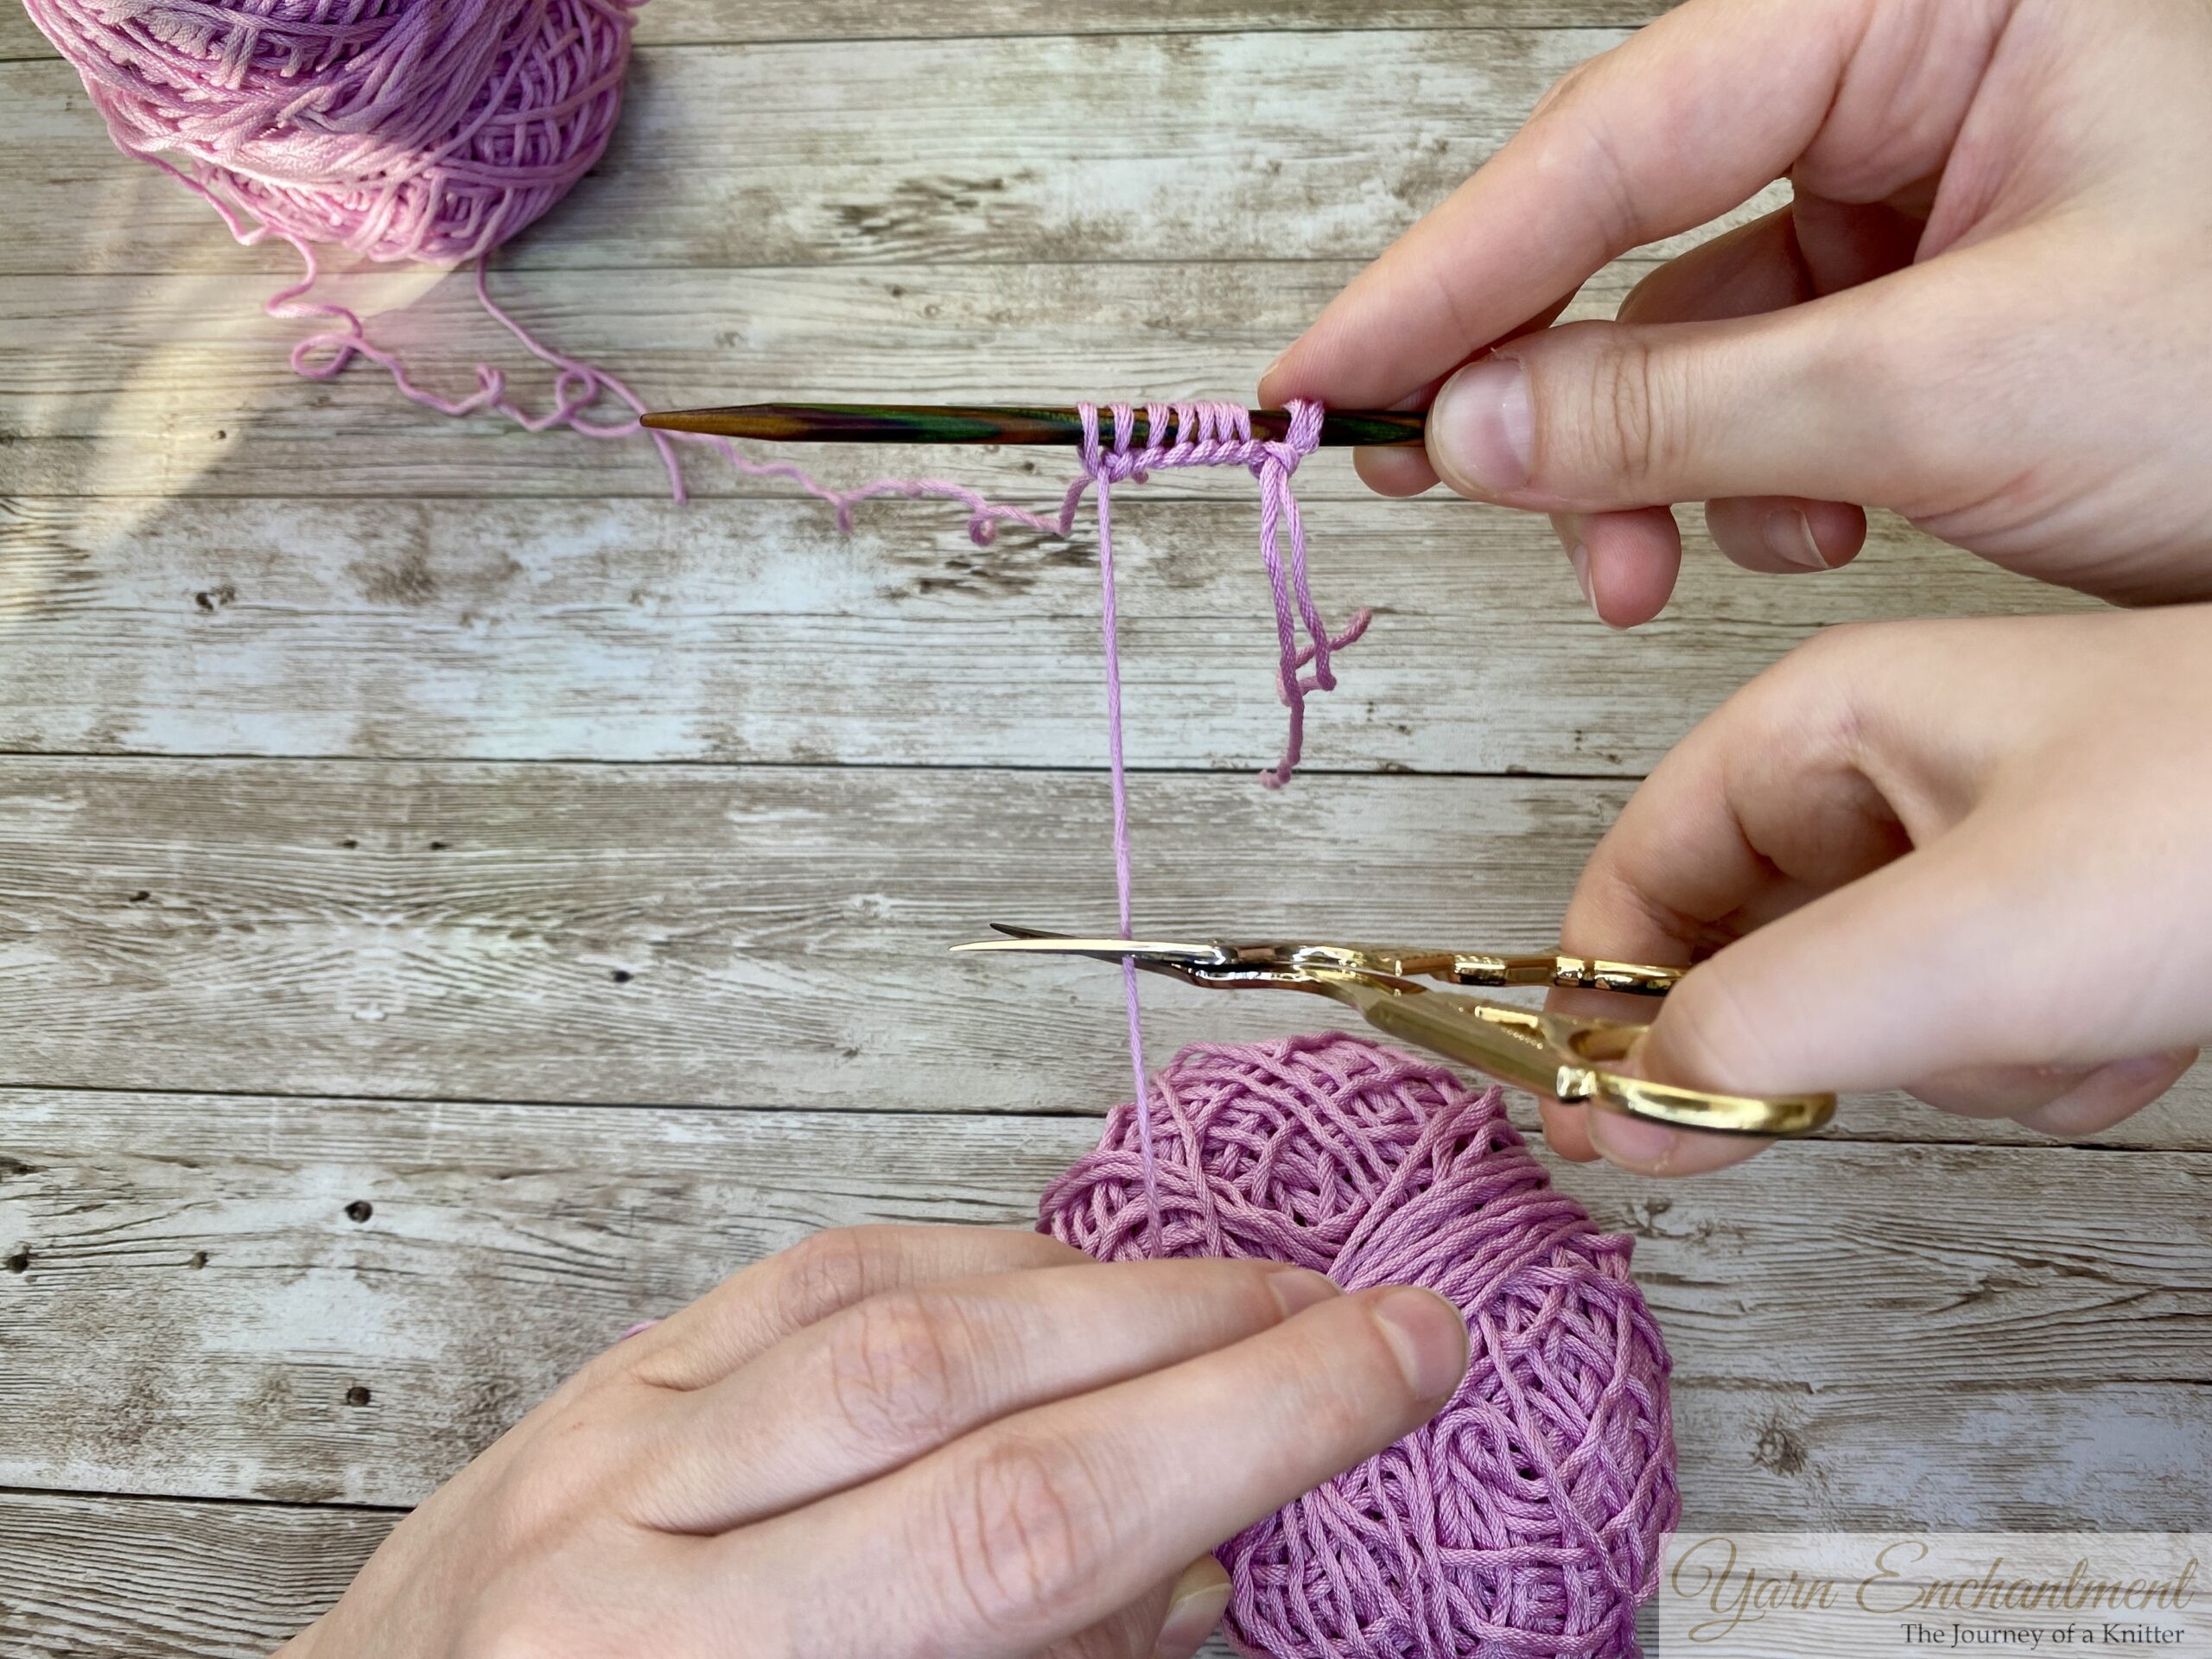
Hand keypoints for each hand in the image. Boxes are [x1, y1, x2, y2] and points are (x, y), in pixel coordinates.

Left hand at [277, 1224, 1468, 1658]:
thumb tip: (1202, 1554)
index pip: (1022, 1527)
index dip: (1241, 1428)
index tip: (1397, 1357)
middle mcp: (630, 1547)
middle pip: (959, 1384)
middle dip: (1203, 1332)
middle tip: (1366, 1312)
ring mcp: (599, 1442)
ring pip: (887, 1303)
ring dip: (1099, 1287)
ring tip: (1251, 1295)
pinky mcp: (601, 1382)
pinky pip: (806, 1274)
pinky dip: (964, 1260)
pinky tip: (1064, 1275)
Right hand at [1261, 0, 2211, 626]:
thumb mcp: (1954, 389)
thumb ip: (1680, 405)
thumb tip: (1466, 428)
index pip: (1617, 134)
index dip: (1444, 275)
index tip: (1314, 379)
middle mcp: (1924, 59)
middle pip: (1639, 216)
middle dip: (1556, 386)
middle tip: (1442, 491)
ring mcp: (1936, 167)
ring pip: (1699, 313)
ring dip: (1655, 460)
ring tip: (1658, 568)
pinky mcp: (1947, 272)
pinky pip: (1780, 363)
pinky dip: (1755, 468)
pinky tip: (1800, 528)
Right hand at [1540, 604, 2208, 1174]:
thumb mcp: (1969, 932)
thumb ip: (1764, 1019)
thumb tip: (1616, 1106)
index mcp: (1827, 720)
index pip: (1638, 866)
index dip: (1604, 992)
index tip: (1599, 1116)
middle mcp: (1889, 779)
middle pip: (1750, 959)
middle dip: (1847, 1032)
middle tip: (1922, 1041)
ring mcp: (1976, 856)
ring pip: (1871, 1019)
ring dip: (1971, 1053)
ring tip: (2081, 1003)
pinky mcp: (2054, 923)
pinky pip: (1979, 1040)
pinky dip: (2050, 1060)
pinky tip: (2137, 1014)